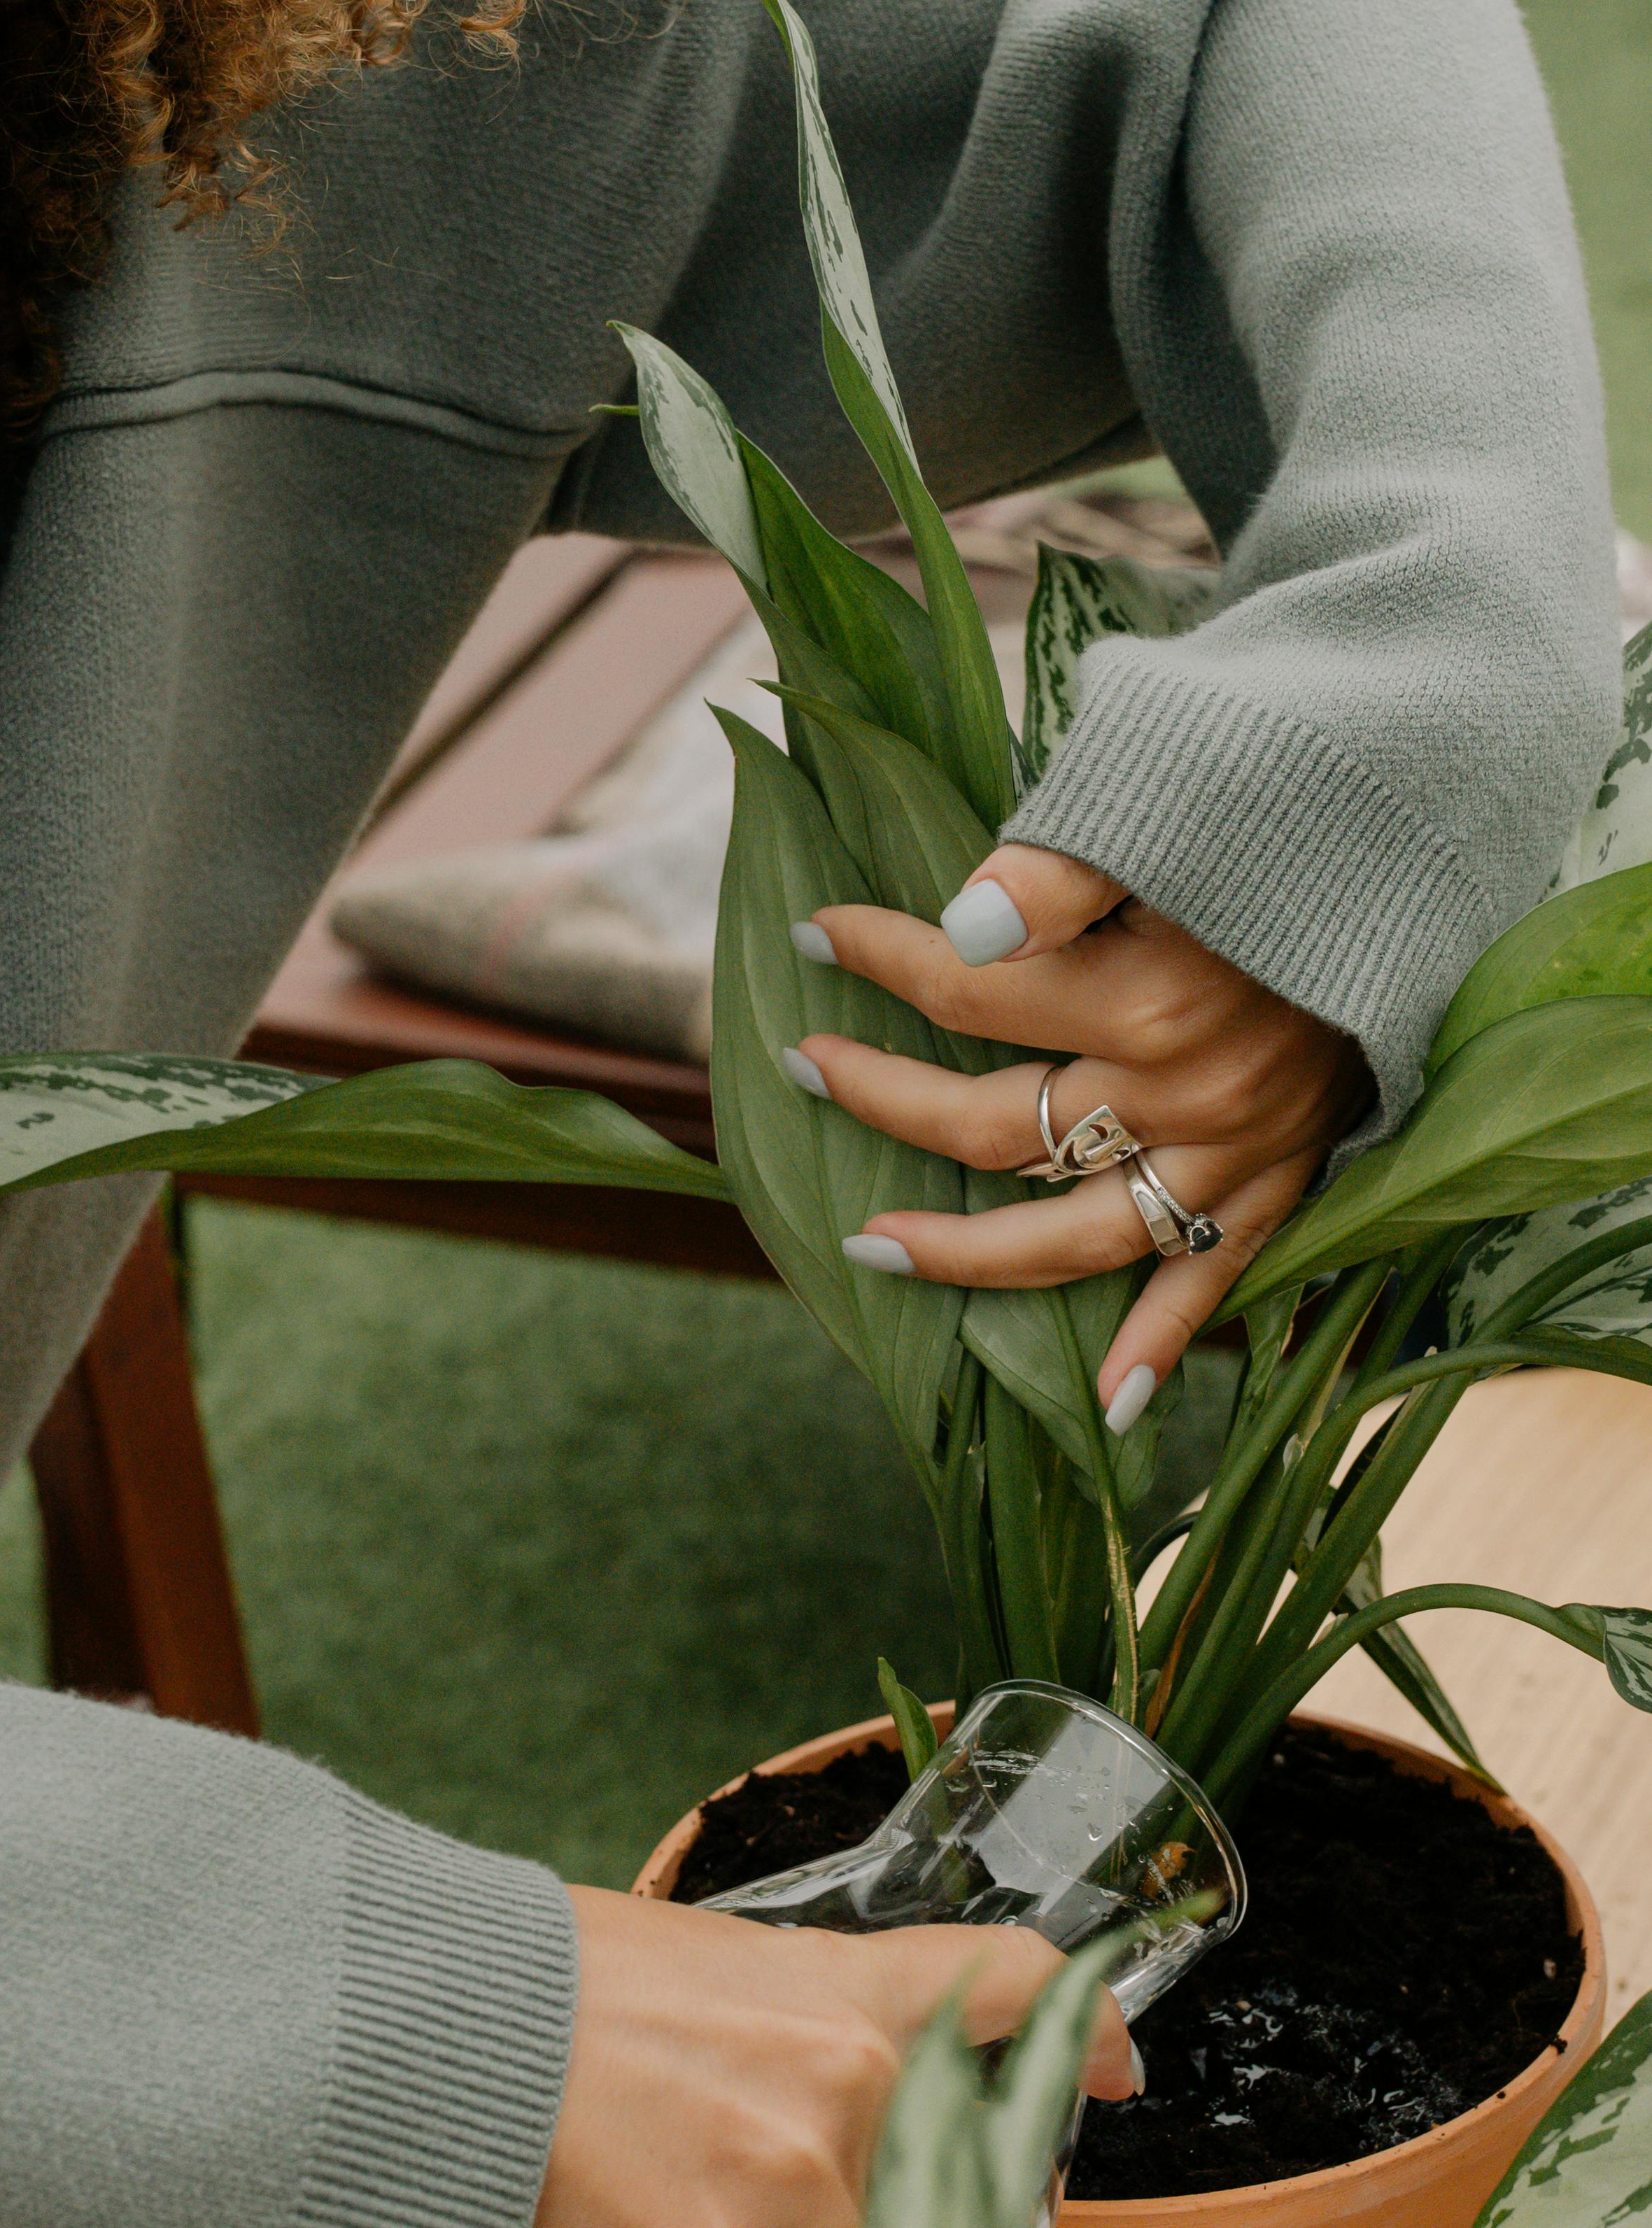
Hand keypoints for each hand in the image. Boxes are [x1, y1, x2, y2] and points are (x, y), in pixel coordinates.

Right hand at [525, 1885, 1135, 2227]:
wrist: (437, 2020)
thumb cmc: (545, 1987)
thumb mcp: (697, 1964)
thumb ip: (779, 2023)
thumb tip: (799, 2082)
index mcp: (846, 1994)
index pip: (1012, 1988)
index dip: (1082, 2035)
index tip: (1109, 2078)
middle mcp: (847, 2086)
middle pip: (958, 2222)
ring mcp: (787, 2186)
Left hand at [788, 849, 1369, 1419]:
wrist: (1425, 865)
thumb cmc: (1284, 829)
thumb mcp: (1173, 819)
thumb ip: (1058, 871)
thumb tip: (956, 917)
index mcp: (1141, 995)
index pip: (962, 989)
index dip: (877, 954)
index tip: (815, 930)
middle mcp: (1179, 1092)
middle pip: (989, 1127)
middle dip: (879, 1101)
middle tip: (802, 1070)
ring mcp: (1230, 1150)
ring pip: (1071, 1237)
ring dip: (966, 1257)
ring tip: (871, 1249)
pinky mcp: (1280, 1181)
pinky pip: (1208, 1281)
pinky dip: (1158, 1347)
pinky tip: (1107, 1408)